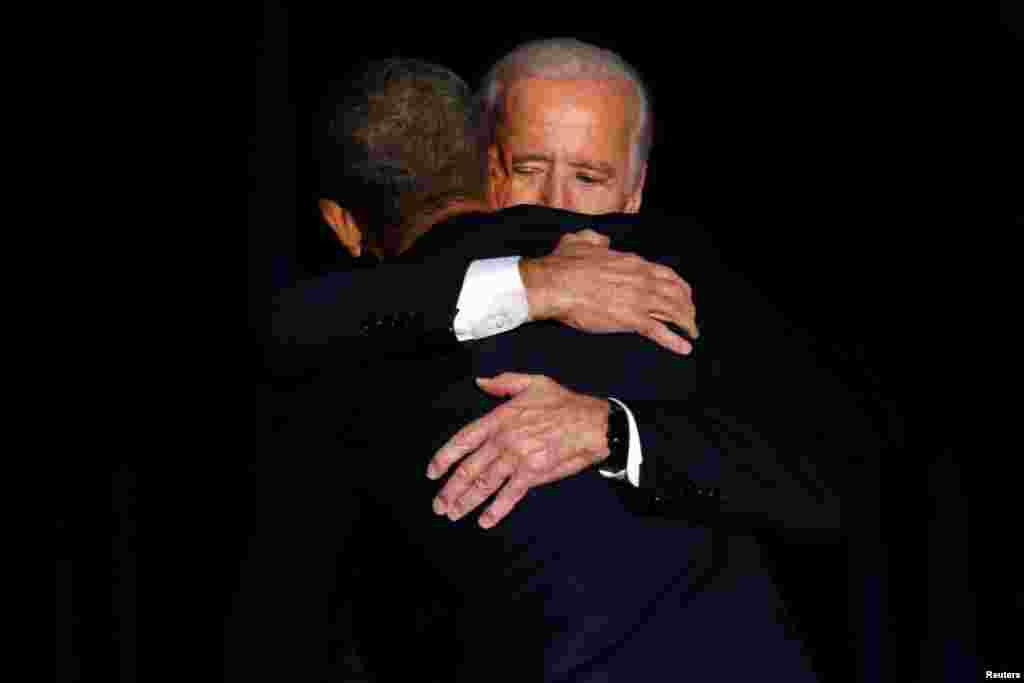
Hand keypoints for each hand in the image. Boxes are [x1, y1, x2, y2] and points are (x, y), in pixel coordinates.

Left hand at [426, 372, 609, 528]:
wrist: (591, 423)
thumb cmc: (564, 402)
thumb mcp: (532, 382)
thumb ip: (503, 382)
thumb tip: (480, 382)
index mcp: (499, 419)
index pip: (463, 440)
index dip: (445, 457)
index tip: (432, 472)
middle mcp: (503, 440)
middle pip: (469, 469)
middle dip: (451, 489)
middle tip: (438, 505)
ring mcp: (517, 458)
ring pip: (485, 484)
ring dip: (466, 501)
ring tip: (453, 514)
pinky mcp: (533, 473)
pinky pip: (510, 495)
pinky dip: (496, 510)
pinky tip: (485, 521)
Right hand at [519, 230, 697, 354]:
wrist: (555, 284)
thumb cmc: (563, 264)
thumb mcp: (580, 240)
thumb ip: (595, 239)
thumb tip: (602, 240)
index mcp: (632, 262)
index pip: (666, 274)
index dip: (679, 286)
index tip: (684, 294)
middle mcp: (642, 279)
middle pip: (676, 293)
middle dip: (687, 305)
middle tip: (690, 316)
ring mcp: (639, 299)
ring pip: (674, 311)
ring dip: (686, 322)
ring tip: (691, 333)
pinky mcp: (631, 319)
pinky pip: (660, 331)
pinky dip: (675, 341)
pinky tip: (684, 348)